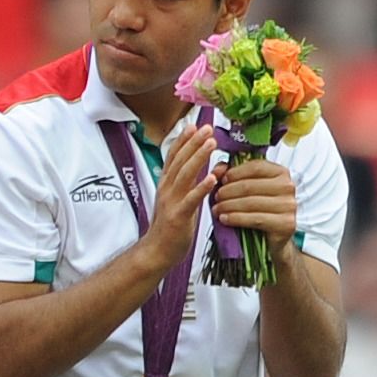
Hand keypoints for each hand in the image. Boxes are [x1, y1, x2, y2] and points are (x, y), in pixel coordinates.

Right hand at [141, 121, 218, 270]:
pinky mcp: (178, 216)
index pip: (174, 157)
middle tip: (207, 127)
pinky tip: (213, 178)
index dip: (184, 140)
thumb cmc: (172, 226)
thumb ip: (200, 183)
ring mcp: (171, 201)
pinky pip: (191, 199)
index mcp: (167, 183)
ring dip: (198, 157)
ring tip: (211, 143)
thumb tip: (219, 168)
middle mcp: (167, 188)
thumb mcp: (186, 200)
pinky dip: (201, 187)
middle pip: (180, 160)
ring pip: (185, 174)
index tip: (194, 125)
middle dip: (193, 142)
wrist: (157, 251)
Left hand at [208, 154, 300, 243]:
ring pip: (250, 202)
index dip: (235, 173)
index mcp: (281, 173)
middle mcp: (288, 187)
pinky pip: (255, 219)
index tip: (222, 180)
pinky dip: (236, 218)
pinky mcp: (286, 224)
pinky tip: (225, 219)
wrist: (273, 237)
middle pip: (250, 185)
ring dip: (228, 206)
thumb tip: (219, 168)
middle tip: (216, 197)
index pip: (255, 167)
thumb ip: (234, 174)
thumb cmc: (260, 210)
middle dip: (227, 192)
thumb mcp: (249, 188)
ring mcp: (289, 206)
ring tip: (217, 209)